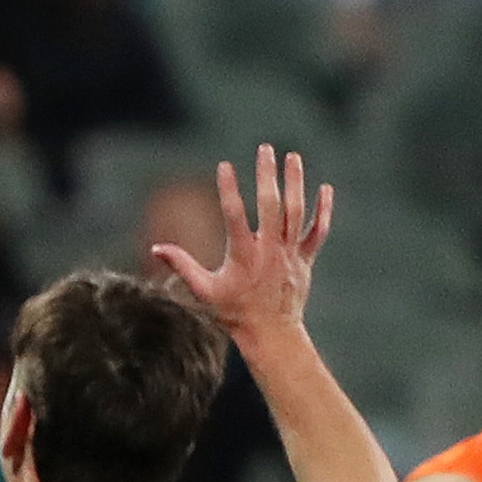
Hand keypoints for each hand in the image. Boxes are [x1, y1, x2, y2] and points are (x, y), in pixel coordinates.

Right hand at [150, 144, 332, 344]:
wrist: (270, 333)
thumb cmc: (233, 312)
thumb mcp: (204, 291)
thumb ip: (183, 266)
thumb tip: (156, 248)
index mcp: (242, 255)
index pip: (234, 215)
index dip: (228, 189)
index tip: (225, 165)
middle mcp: (268, 250)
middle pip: (271, 205)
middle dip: (267, 175)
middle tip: (265, 148)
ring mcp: (289, 253)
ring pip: (296, 212)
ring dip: (295, 182)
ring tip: (292, 157)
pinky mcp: (305, 259)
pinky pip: (317, 231)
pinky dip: (323, 210)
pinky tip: (325, 188)